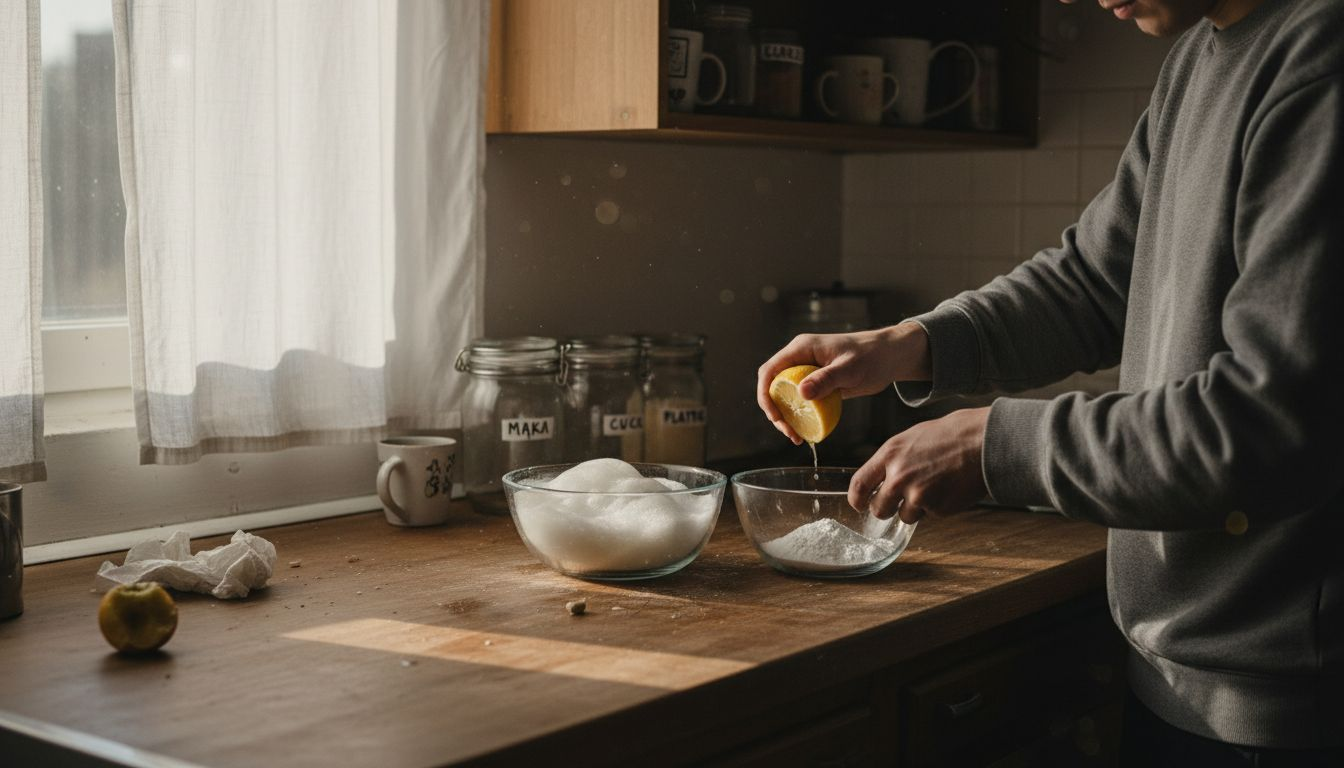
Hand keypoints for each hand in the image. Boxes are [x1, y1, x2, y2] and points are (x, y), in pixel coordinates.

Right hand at [756, 322, 931, 442]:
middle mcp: (799, 359)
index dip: (765, 394)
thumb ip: (826, 379)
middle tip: (788, 432)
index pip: (770, 370)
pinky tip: (806, 431)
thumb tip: (801, 393)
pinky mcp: (817, 384)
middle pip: (773, 386)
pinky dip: (799, 417)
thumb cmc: (871, 356)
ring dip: (785, 417)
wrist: (889, 357)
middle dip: (774, 411)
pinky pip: (800, 402)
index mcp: (801, 349)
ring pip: (785, 396)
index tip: (774, 415)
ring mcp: (807, 372)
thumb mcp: (849, 369)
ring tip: (796, 437)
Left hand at [850, 406, 989, 524]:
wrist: (981, 442)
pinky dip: (936, 507)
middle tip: (900, 500)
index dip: (856, 499)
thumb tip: (880, 480)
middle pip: (879, 509)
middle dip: (886, 509)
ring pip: (905, 516)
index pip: (859, 484)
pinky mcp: (937, 508)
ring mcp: (917, 495)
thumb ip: (892, 461)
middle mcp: (899, 477)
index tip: (859, 504)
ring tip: (933, 486)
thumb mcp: (910, 440)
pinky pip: (929, 515)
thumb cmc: (949, 436)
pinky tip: (947, 488)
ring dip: (915, 508)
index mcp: (889, 455)